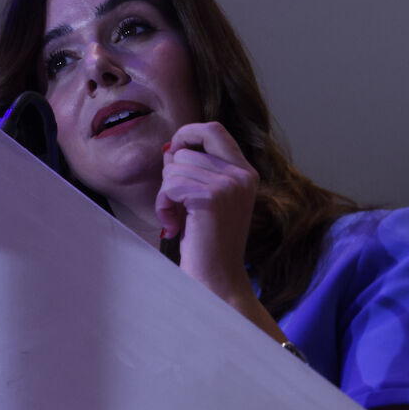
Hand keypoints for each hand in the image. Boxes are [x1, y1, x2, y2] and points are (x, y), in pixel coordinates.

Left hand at [156, 122, 258, 300]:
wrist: (216, 280)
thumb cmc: (206, 243)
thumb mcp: (208, 199)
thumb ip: (196, 170)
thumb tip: (170, 148)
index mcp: (245, 172)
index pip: (214, 130)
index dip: (188, 133)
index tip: (173, 152)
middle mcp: (241, 175)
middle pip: (186, 150)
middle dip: (170, 175)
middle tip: (176, 204)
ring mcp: (229, 185)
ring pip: (174, 167)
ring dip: (166, 194)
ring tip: (177, 219)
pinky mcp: (211, 198)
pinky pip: (170, 185)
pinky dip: (163, 205)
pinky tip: (173, 225)